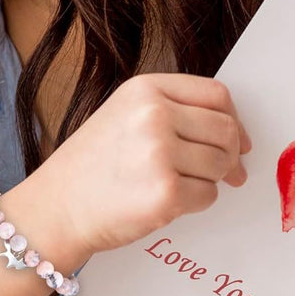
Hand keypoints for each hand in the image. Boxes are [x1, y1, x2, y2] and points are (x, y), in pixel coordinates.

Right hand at [42, 74, 250, 255]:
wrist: (57, 205)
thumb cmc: (91, 164)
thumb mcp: (124, 114)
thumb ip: (174, 112)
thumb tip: (237, 138)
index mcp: (143, 89)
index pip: (216, 94)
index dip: (233, 119)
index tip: (235, 139)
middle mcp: (152, 115)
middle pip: (225, 130)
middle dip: (228, 154)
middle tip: (220, 171)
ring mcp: (159, 154)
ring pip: (221, 164)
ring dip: (211, 179)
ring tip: (179, 184)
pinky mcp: (165, 193)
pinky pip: (209, 195)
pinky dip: (196, 202)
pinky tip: (166, 200)